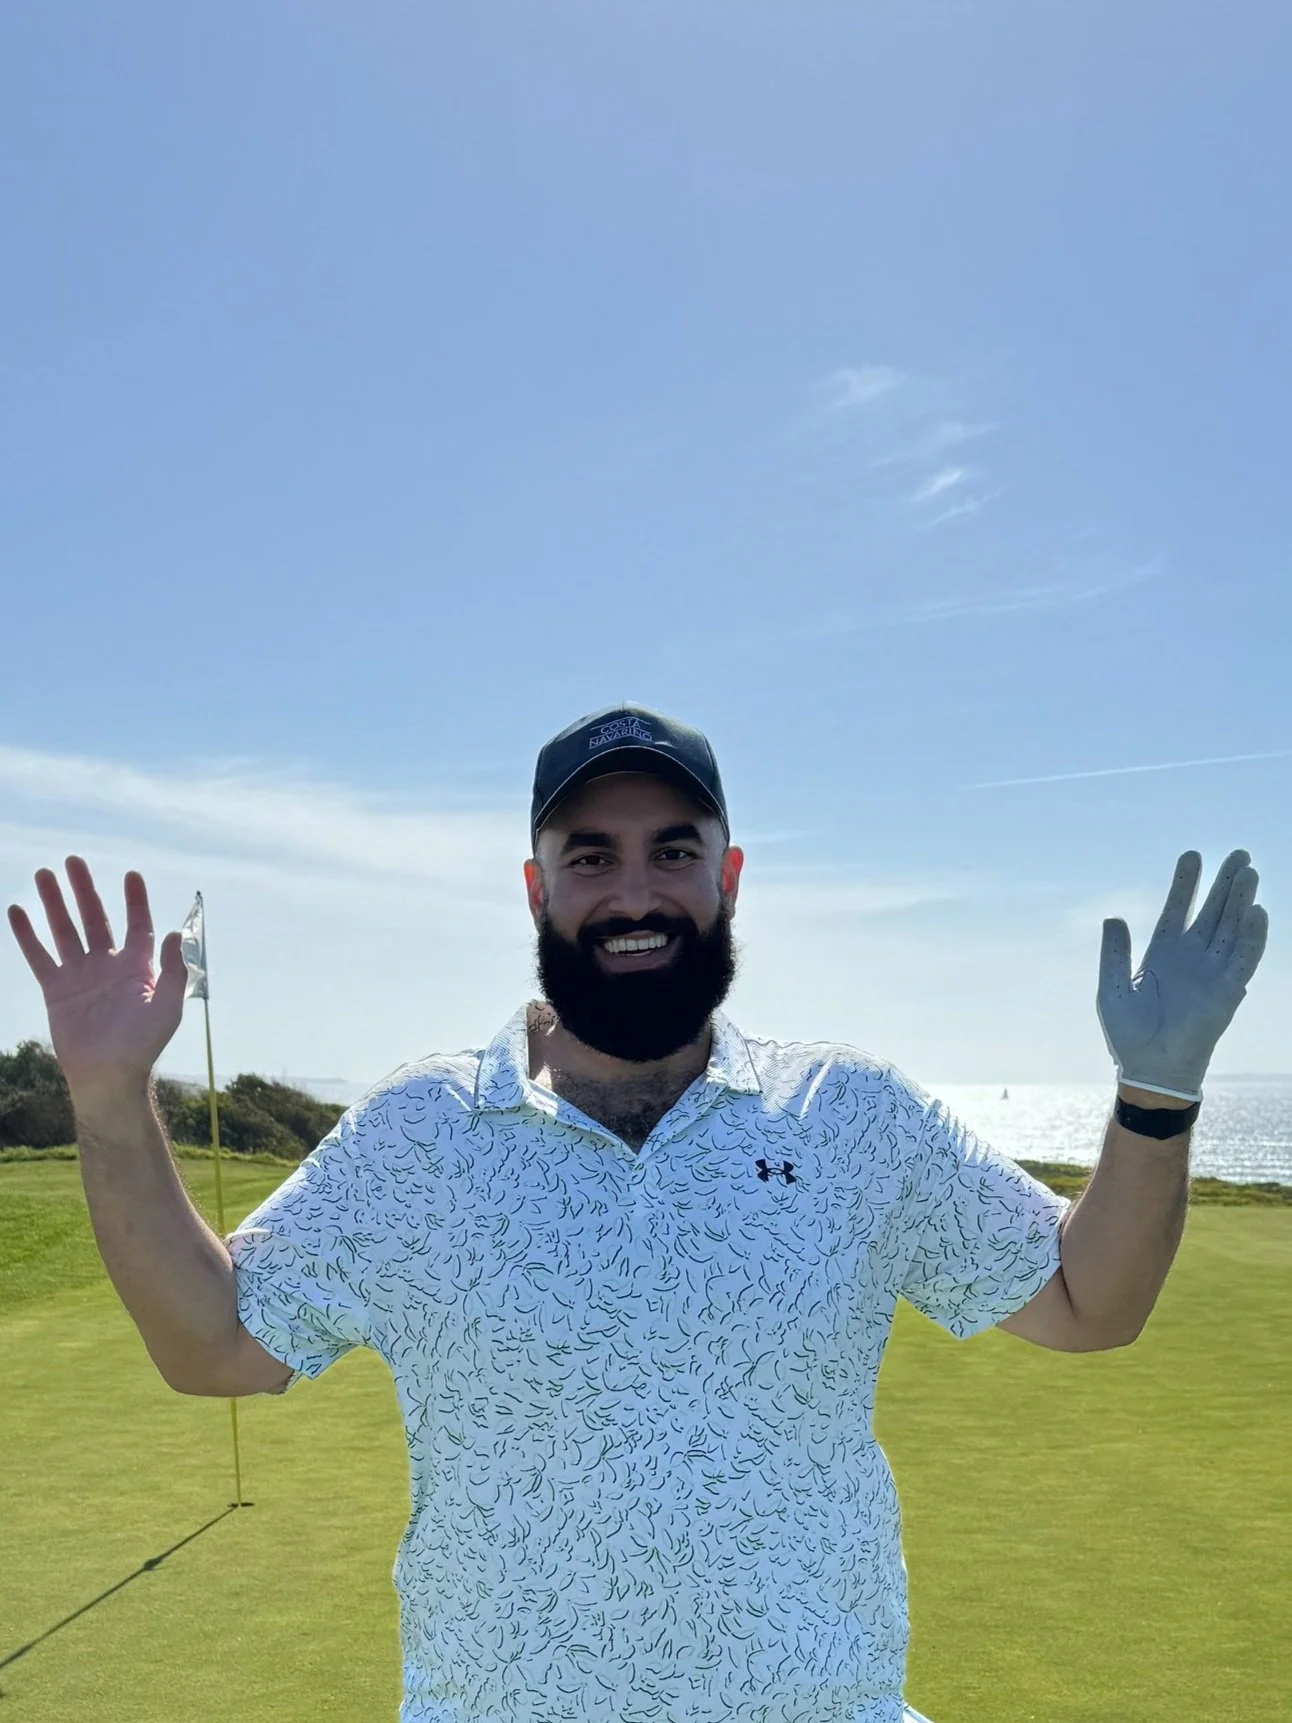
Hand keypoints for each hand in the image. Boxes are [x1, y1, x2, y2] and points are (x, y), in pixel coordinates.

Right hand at [7, 858, 186, 1104]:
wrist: (108, 1075)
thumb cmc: (143, 1045)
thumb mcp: (169, 1006)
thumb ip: (175, 969)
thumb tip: (178, 932)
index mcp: (138, 967)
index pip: (137, 925)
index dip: (135, 900)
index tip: (130, 875)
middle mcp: (108, 965)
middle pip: (95, 918)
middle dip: (85, 890)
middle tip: (73, 861)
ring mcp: (81, 975)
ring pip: (65, 930)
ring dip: (55, 903)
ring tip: (44, 874)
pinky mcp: (57, 990)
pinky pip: (40, 956)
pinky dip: (28, 934)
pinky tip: (17, 911)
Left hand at [1097, 849, 1268, 1100]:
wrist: (1149, 1068)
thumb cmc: (1129, 1034)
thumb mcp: (1111, 987)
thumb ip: (1114, 953)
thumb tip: (1113, 917)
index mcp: (1163, 954)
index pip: (1179, 909)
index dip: (1187, 883)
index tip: (1193, 855)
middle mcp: (1192, 958)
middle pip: (1213, 912)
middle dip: (1225, 883)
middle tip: (1238, 854)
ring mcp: (1211, 973)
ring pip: (1231, 928)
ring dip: (1241, 901)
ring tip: (1248, 872)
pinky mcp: (1226, 992)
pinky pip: (1243, 959)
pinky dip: (1250, 936)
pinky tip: (1256, 912)